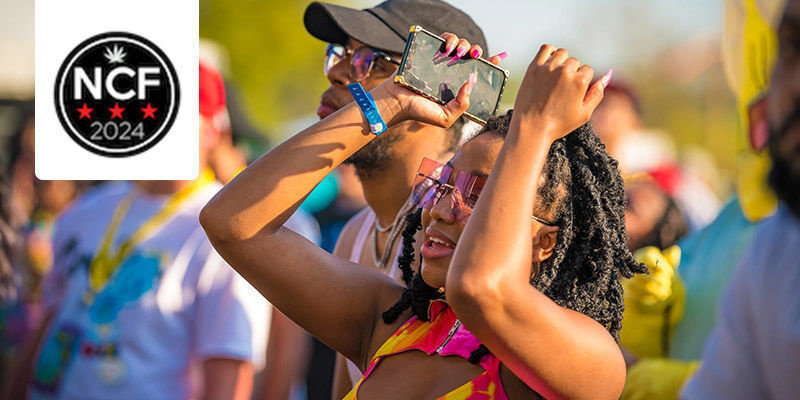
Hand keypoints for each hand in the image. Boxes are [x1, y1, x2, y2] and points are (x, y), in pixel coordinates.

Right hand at [371, 33, 505, 128]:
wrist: (396, 102)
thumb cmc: (419, 112)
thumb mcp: (446, 118)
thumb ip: (461, 105)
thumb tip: (470, 84)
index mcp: (458, 86)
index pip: (478, 72)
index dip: (490, 65)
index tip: (498, 60)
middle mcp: (452, 72)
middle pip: (472, 55)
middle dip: (477, 52)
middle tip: (475, 56)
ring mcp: (441, 61)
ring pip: (460, 44)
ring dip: (464, 44)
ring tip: (458, 52)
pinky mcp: (429, 51)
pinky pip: (444, 38)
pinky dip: (449, 38)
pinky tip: (448, 47)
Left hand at [512, 45, 610, 141]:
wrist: (531, 128)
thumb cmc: (559, 124)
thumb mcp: (584, 113)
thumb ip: (597, 93)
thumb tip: (607, 75)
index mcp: (579, 81)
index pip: (588, 70)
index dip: (582, 81)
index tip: (573, 92)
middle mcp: (565, 71)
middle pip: (575, 62)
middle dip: (572, 72)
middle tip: (562, 88)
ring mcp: (548, 68)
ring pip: (562, 53)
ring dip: (562, 62)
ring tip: (556, 76)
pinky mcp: (534, 67)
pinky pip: (546, 48)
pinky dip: (550, 52)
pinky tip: (549, 64)